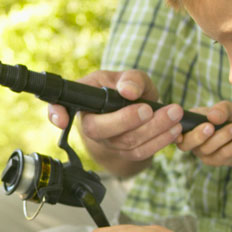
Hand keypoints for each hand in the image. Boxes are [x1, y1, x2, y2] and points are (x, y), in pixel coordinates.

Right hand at [47, 69, 185, 175]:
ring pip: (126, 143)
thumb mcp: (128, 76)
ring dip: (154, 129)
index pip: (59, 108)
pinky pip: (142, 152)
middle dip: (127, 120)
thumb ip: (130, 79)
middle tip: (149, 108)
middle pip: (100, 130)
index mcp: (83, 102)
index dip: (56, 114)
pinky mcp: (125, 154)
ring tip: (174, 113)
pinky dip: (161, 140)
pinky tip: (175, 128)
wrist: (138, 109)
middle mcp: (90, 125)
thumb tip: (128, 91)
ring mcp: (107, 143)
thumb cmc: (126, 89)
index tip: (62, 119)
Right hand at [176, 100, 231, 166]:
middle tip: (210, 127)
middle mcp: (191, 141)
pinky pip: (225, 154)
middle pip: (186, 144)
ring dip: (223, 137)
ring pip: (208, 149)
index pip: (174, 131)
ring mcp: (203, 153)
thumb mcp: (228, 109)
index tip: (180, 133)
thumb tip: (213, 117)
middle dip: (198, 136)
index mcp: (188, 125)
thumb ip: (220, 109)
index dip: (173, 134)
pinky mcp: (217, 161)